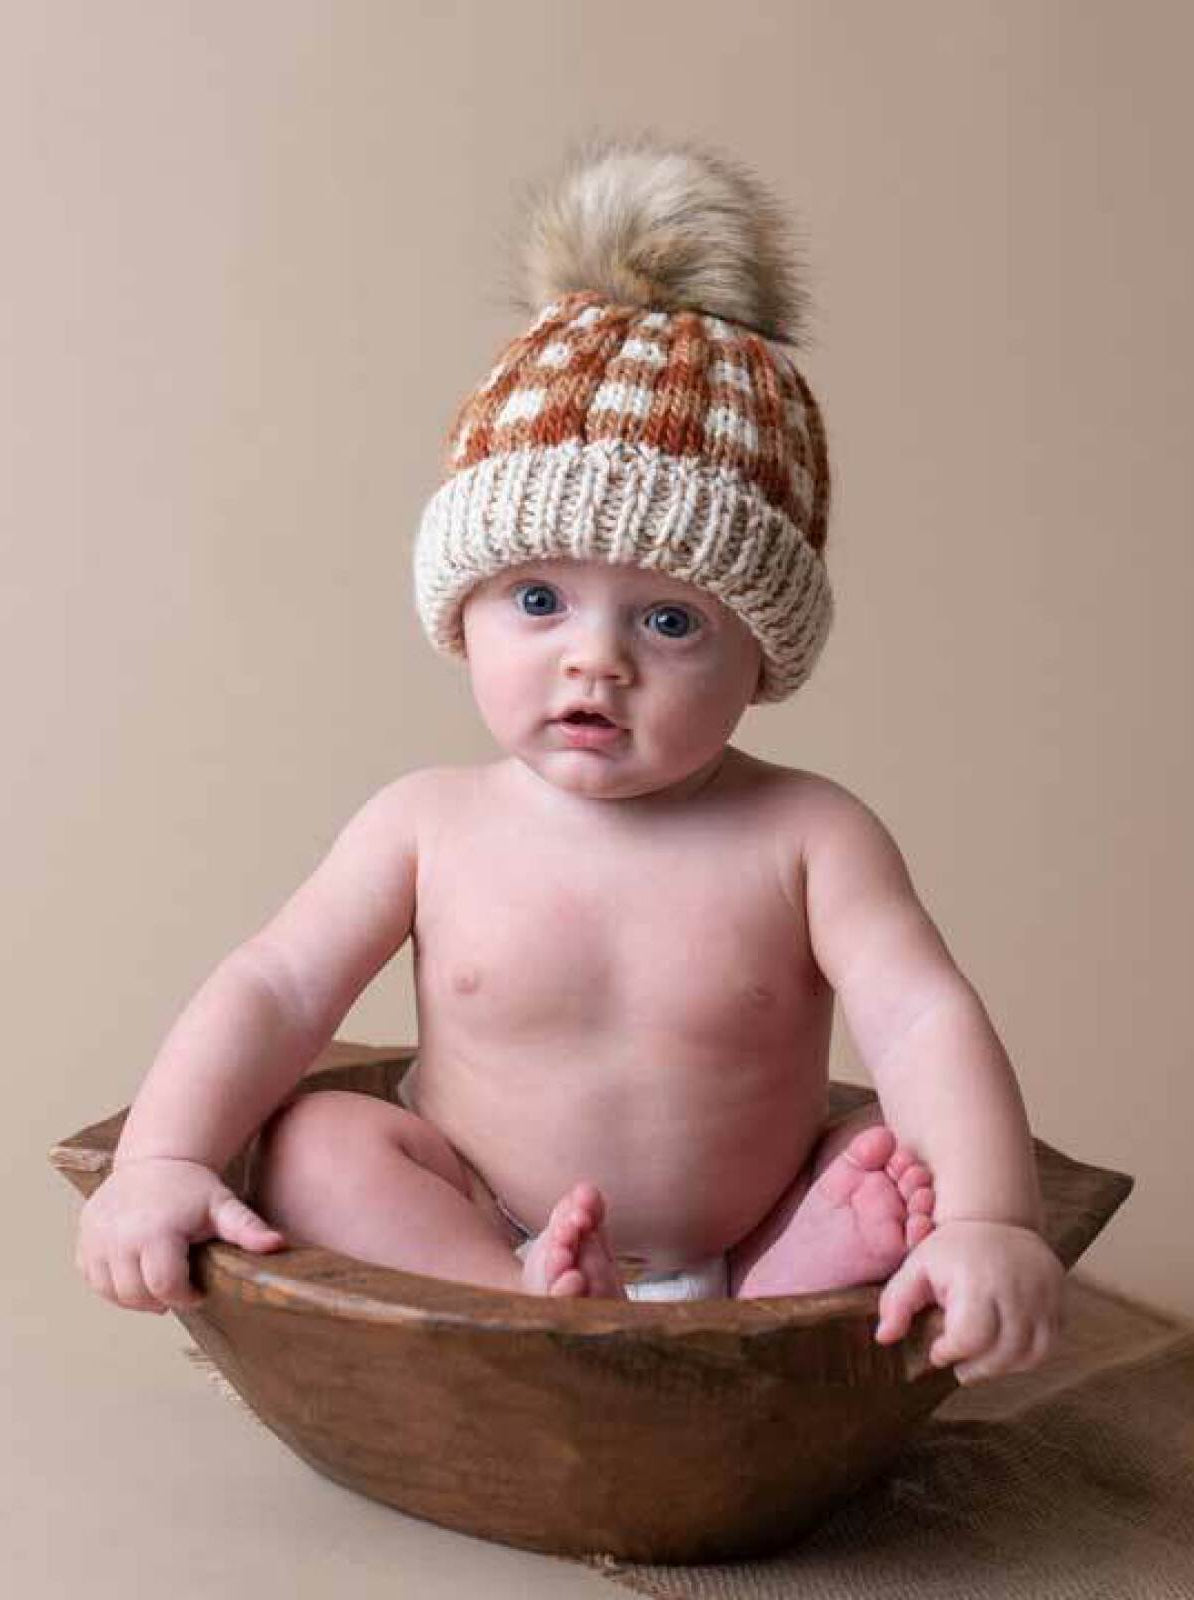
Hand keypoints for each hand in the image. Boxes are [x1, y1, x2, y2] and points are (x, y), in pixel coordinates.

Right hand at [75, 1156, 285, 1314]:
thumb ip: (248, 1228)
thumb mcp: (223, 1205)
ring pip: (112, 1292)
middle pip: (136, 1295)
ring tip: (158, 1279)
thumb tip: (277, 1244)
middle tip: (178, 1286)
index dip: (185, 1297)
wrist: (156, 1159)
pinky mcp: (84, 1237)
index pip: (165, 1288)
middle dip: (160, 1299)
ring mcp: (97, 1237)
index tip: (198, 1290)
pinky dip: (112, 1284)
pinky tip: (135, 1271)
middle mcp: (120, 1236)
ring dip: (135, 1296)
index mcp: (156, 1231)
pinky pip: (93, 1278)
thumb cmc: (194, 1188)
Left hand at [874, 1218, 1063, 1384]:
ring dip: (1002, 1368)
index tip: (938, 1350)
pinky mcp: (1060, 1300)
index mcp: (977, 1278)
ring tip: (979, 1362)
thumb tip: (884, 1338)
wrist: (998, 1219)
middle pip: (1002, 1352)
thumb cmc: (952, 1248)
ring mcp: (1044, 1294)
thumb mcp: (917, 1266)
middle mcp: (1016, 1287)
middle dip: (975, 1368)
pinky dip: (1026, 1358)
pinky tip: (1002, 1351)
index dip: (950, 1352)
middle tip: (958, 1365)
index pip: (969, 1338)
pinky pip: (1048, 1345)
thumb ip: (896, 1302)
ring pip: (1029, 1355)